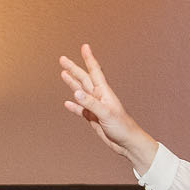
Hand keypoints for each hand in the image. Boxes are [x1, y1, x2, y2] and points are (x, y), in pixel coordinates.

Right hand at [58, 44, 157, 170]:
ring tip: (63, 73)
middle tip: (62, 59)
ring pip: (80, 92)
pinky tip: (67, 103)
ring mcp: (95, 107)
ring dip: (72, 83)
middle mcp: (99, 97)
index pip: (94, 71)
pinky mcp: (93, 118)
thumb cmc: (122, 127)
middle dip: (73, 68)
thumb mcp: (106, 114)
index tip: (84, 46)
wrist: (127, 143)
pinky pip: (80, 110)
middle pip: (83, 79)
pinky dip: (74, 106)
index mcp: (104, 92)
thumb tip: (75, 92)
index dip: (89, 58)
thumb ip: (91, 104)